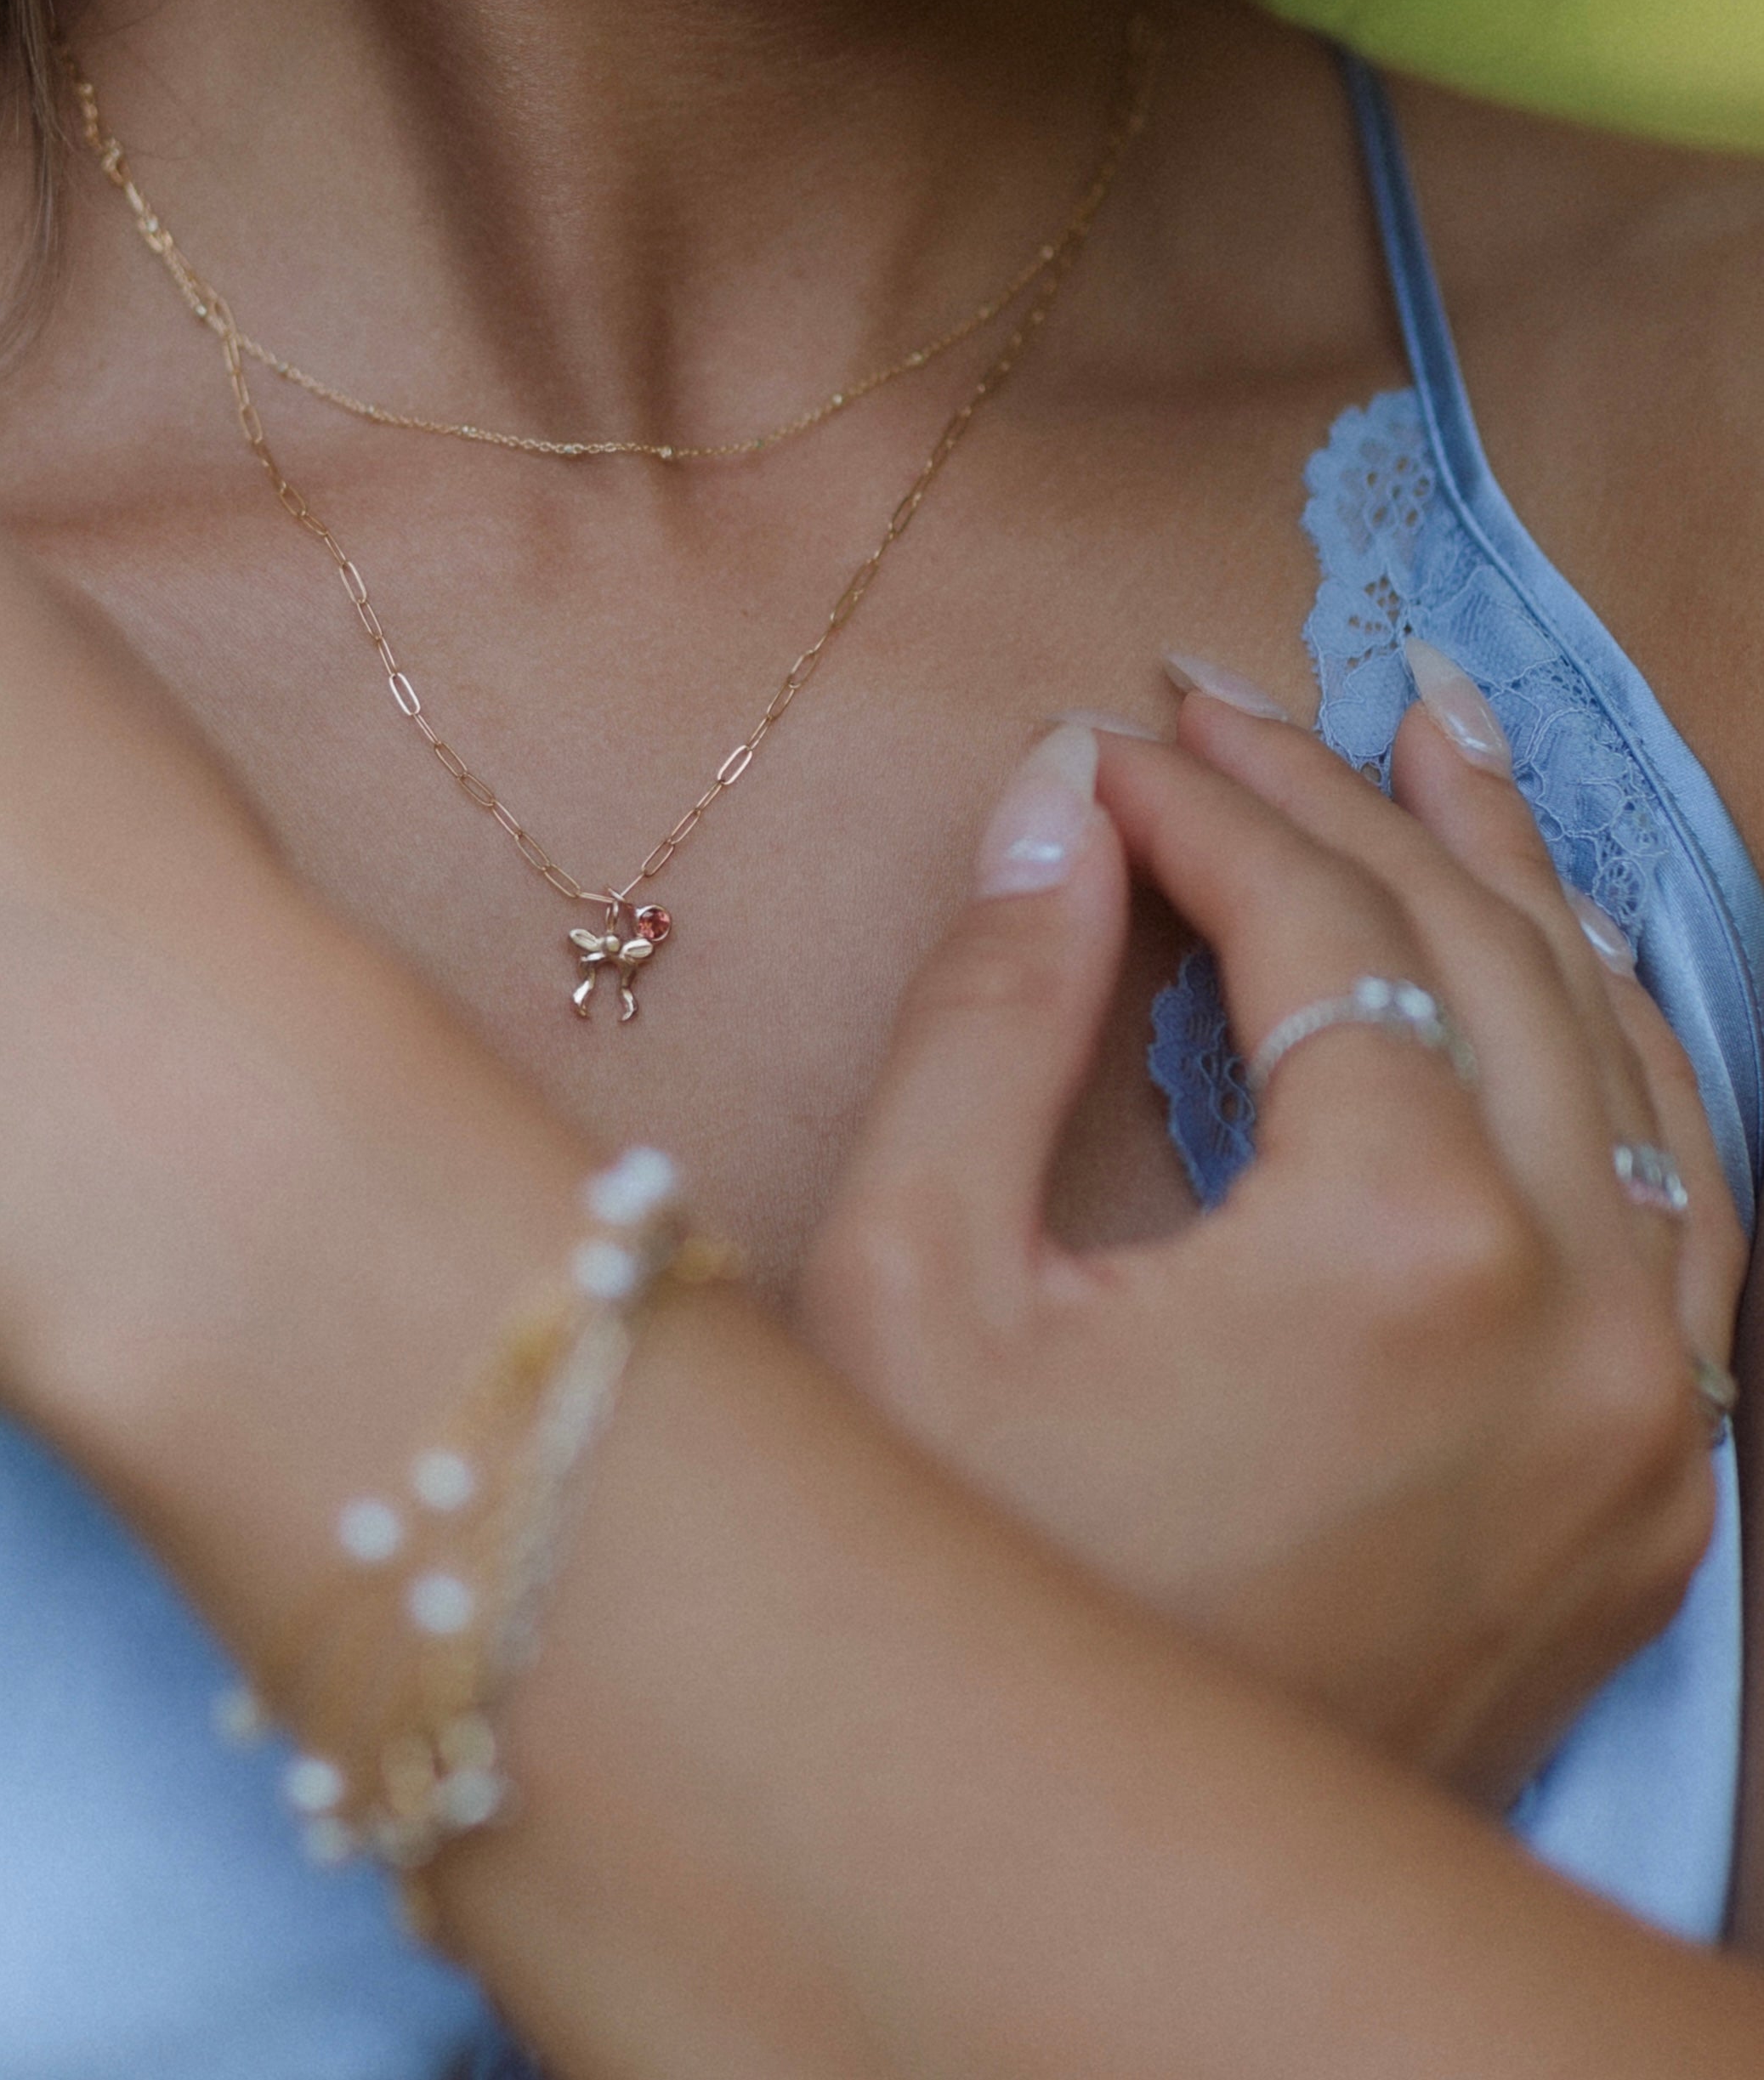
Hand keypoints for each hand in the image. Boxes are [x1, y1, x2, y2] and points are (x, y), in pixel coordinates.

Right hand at [800, 699, 1743, 1808]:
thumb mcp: (913, 1272)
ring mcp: (1644, 1425)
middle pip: (1491, 963)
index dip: (1201, 810)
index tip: (1107, 741)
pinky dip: (1617, 1059)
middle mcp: (1580, 1323)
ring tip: (1436, 746)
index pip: (1320, 932)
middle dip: (1350, 805)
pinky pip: (1685, 1217)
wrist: (1056, 1893)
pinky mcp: (1647, 1506)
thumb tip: (1059, 791)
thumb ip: (998, 1002)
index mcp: (1402, 1250)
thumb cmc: (960, 1582)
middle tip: (1236, 705)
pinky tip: (1563, 973)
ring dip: (1525, 890)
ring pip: (1632, 1067)